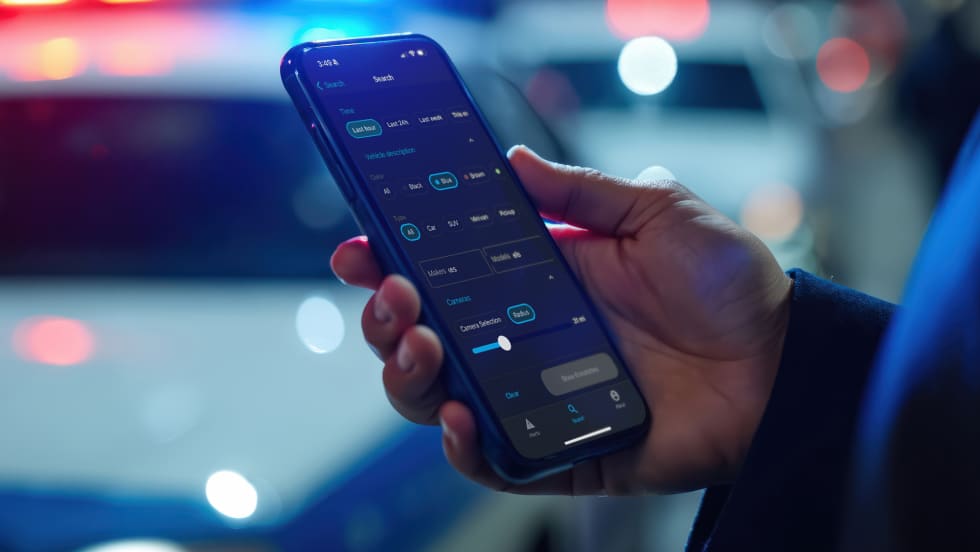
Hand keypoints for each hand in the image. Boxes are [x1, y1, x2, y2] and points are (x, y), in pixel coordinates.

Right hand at [331, 146, 791, 494]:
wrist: (782, 363)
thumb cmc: (726, 286)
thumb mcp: (658, 213)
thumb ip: (586, 191)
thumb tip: (515, 161)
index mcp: (537, 282)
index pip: (444, 274)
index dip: (393, 261)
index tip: (361, 248)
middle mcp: (525, 340)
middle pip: (425, 338)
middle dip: (387, 318)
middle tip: (394, 295)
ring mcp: (537, 396)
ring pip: (440, 397)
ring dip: (410, 375)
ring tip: (421, 344)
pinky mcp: (561, 449)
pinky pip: (494, 459)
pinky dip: (463, 446)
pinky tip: (459, 415)